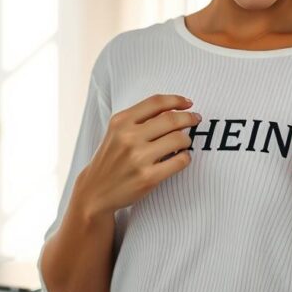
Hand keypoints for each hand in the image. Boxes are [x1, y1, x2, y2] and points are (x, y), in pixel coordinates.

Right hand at [73, 94, 199, 217]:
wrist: (95, 191)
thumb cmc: (112, 158)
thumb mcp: (117, 131)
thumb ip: (140, 118)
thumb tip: (175, 107)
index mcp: (121, 121)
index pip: (156, 102)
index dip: (177, 100)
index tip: (188, 103)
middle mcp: (128, 137)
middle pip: (171, 119)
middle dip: (189, 118)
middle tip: (196, 119)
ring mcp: (138, 158)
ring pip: (179, 139)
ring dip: (187, 139)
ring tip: (185, 142)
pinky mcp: (148, 178)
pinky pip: (180, 161)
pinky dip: (186, 157)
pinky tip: (181, 158)